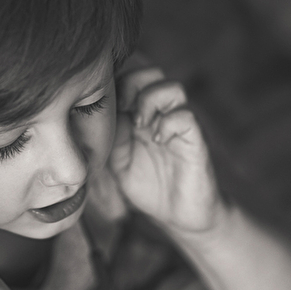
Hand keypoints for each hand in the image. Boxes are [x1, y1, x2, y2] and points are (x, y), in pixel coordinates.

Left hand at [109, 67, 225, 231]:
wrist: (180, 215)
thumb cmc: (149, 186)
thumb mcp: (118, 161)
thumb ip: (109, 137)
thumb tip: (94, 116)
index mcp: (143, 115)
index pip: (132, 79)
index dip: (115, 84)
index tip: (103, 105)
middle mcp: (163, 114)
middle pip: (153, 74)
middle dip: (133, 84)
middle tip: (121, 109)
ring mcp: (180, 126)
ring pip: (173, 88)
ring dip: (150, 101)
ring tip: (139, 125)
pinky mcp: (196, 141)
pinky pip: (186, 117)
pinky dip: (168, 124)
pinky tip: (157, 140)